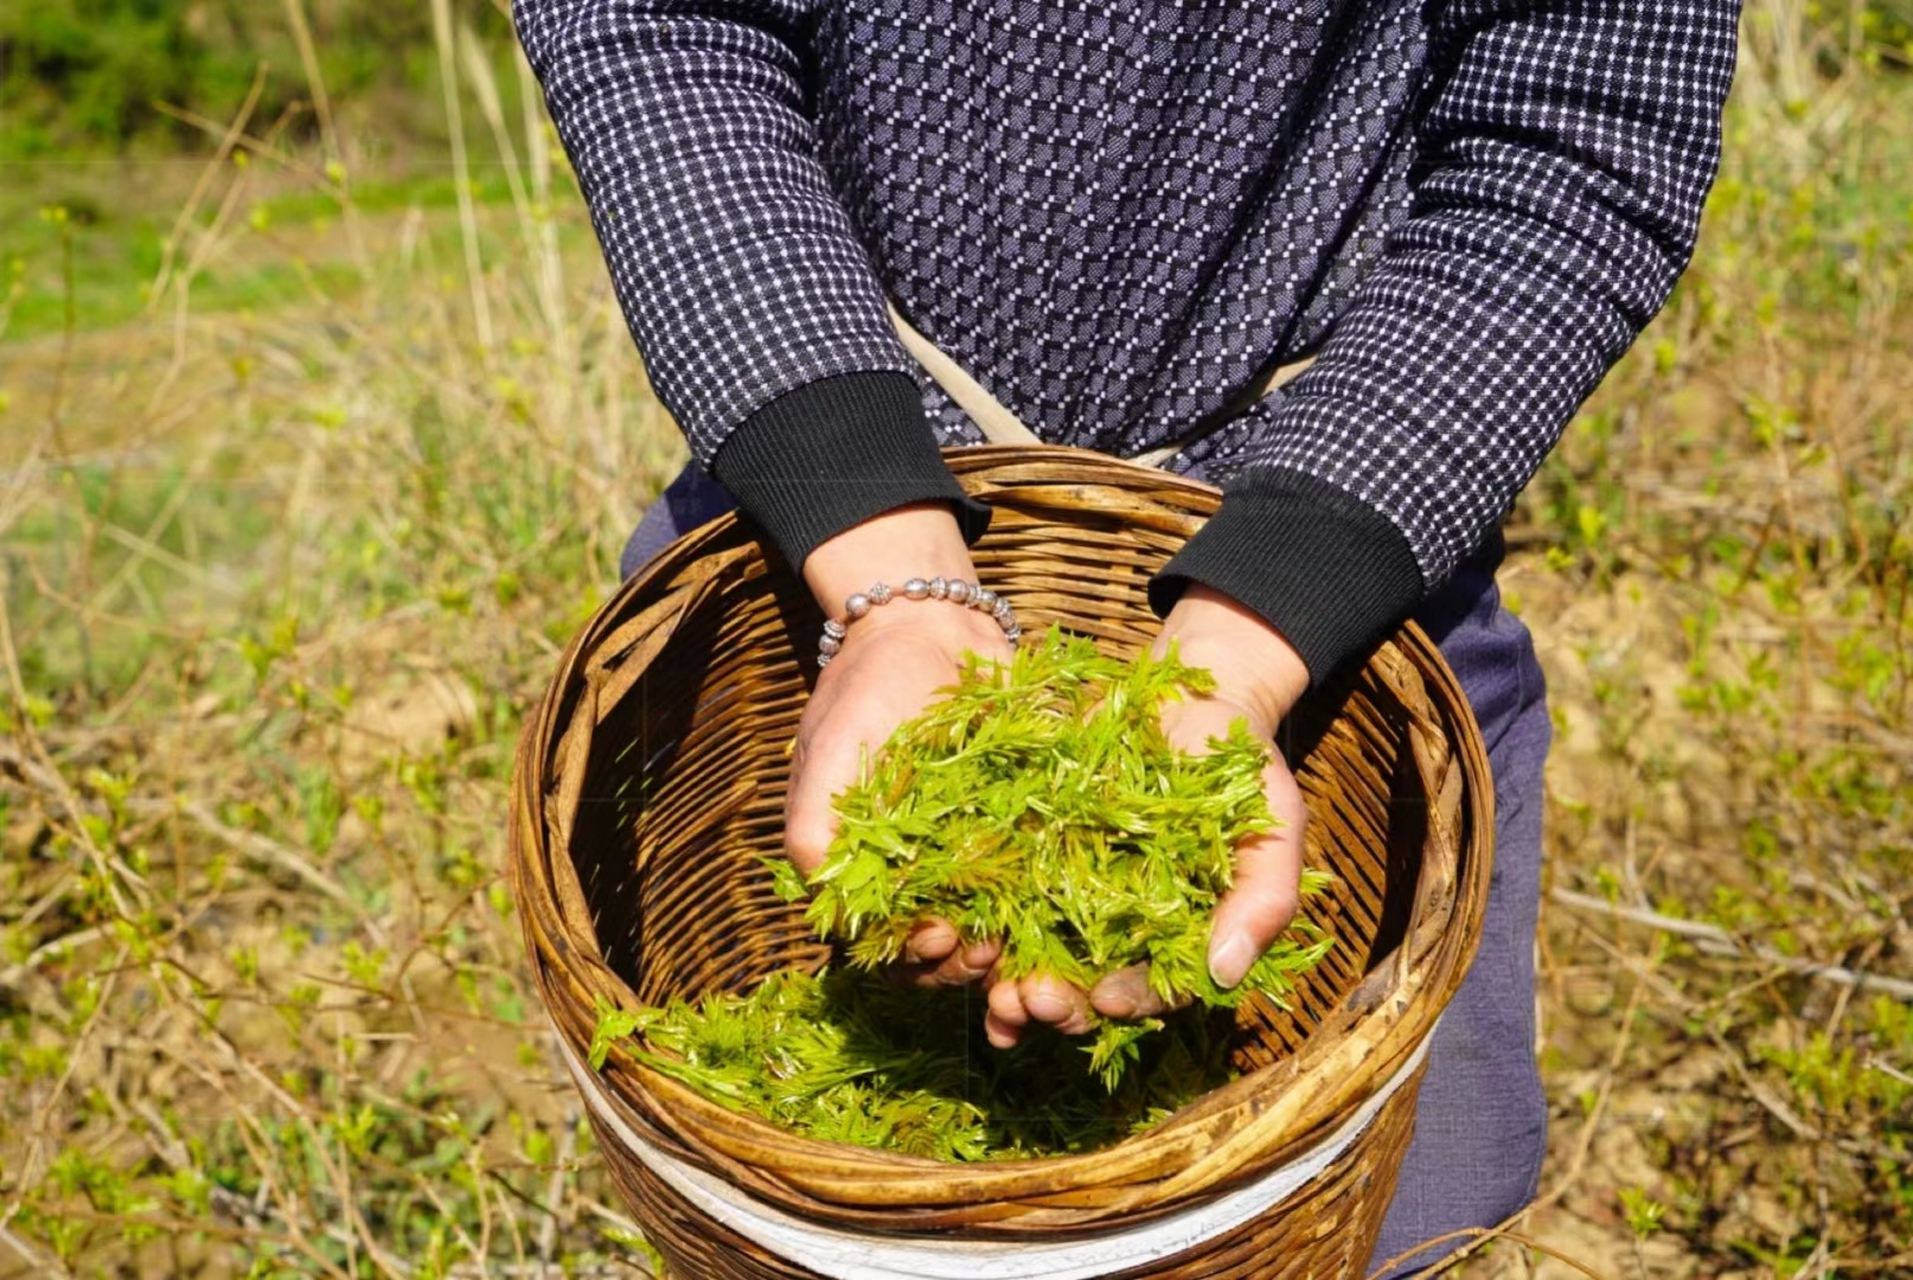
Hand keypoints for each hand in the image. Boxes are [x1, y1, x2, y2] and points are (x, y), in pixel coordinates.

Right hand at [786, 502, 1011, 986]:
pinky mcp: (1012, 829)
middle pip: (931, 949)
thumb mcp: (831, 749)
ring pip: (979, 927)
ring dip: (992, 948)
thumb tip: (820, 890)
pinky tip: (1049, 908)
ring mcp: (965, 852)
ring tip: (1008, 942)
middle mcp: (912, 869)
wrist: (931, 628)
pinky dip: (1034, 904)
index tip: (934, 939)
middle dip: (953, 963)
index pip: (875, 940)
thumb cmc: (867, 688)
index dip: (904, 955)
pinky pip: (1025, 881)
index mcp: (860, 863)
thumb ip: (813, 822)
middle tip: (979, 952)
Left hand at [983, 584, 1311, 1046]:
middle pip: (1082, 988)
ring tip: (993, 988)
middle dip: (1056, 1004)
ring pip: (1033, 957)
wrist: (1192, 693)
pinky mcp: (1029, 850)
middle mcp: (1118, 926)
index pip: (1150, 990)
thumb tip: (1225, 975)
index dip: (1128, 1001)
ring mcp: (1069, 890)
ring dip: (1010, 984)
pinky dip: (978, 927)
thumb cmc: (1242, 766)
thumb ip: (1263, 899)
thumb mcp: (1272, 826)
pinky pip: (996, 897)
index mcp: (1175, 934)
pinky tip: (957, 941)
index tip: (1105, 999)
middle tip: (1032, 1002)